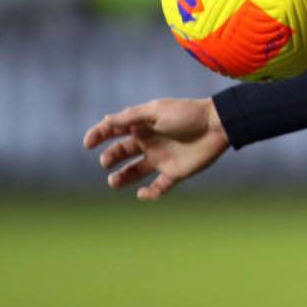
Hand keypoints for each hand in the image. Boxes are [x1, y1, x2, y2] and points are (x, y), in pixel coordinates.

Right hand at [82, 97, 228, 200]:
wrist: (217, 126)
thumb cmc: (186, 114)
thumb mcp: (155, 112)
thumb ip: (130, 118)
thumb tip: (105, 120)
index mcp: (143, 125)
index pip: (115, 131)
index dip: (99, 135)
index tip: (88, 143)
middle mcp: (149, 142)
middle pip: (121, 152)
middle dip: (110, 158)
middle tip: (106, 162)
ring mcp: (161, 158)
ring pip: (134, 172)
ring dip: (121, 178)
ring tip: (113, 181)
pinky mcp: (175, 173)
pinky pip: (158, 188)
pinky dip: (148, 194)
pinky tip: (142, 193)